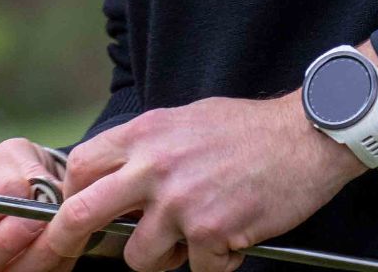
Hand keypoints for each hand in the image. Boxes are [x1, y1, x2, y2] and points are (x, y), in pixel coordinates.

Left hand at [8, 94, 364, 271]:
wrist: (304, 136)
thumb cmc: (247, 129)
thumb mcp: (184, 121)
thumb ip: (148, 149)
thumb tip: (120, 182)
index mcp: (144, 134)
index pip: (81, 166)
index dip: (73, 195)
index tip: (81, 212)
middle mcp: (153, 167)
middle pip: (82, 213)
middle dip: (74, 240)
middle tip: (81, 253)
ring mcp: (179, 203)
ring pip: (139, 258)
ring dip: (165, 258)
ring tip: (195, 237)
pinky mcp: (210, 233)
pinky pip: (196, 271)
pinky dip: (216, 263)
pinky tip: (234, 237)